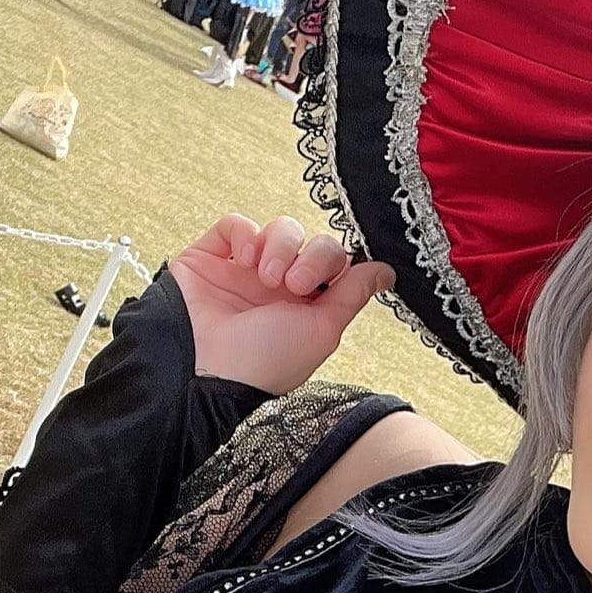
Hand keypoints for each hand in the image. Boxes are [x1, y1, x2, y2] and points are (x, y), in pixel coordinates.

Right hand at [170, 215, 394, 394]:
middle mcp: (278, 287)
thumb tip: (386, 272)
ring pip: (279, 229)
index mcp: (307, 306)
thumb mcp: (322, 330)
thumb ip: (353, 295)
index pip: (335, 263)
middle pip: (312, 241)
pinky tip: (243, 260)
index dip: (333, 263)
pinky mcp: (211, 258)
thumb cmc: (264, 362)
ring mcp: (245, 271)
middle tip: (293, 285)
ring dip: (279, 246)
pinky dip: (243, 234)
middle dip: (311, 257)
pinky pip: (235, 225)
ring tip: (266, 276)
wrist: (205, 368)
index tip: (328, 280)